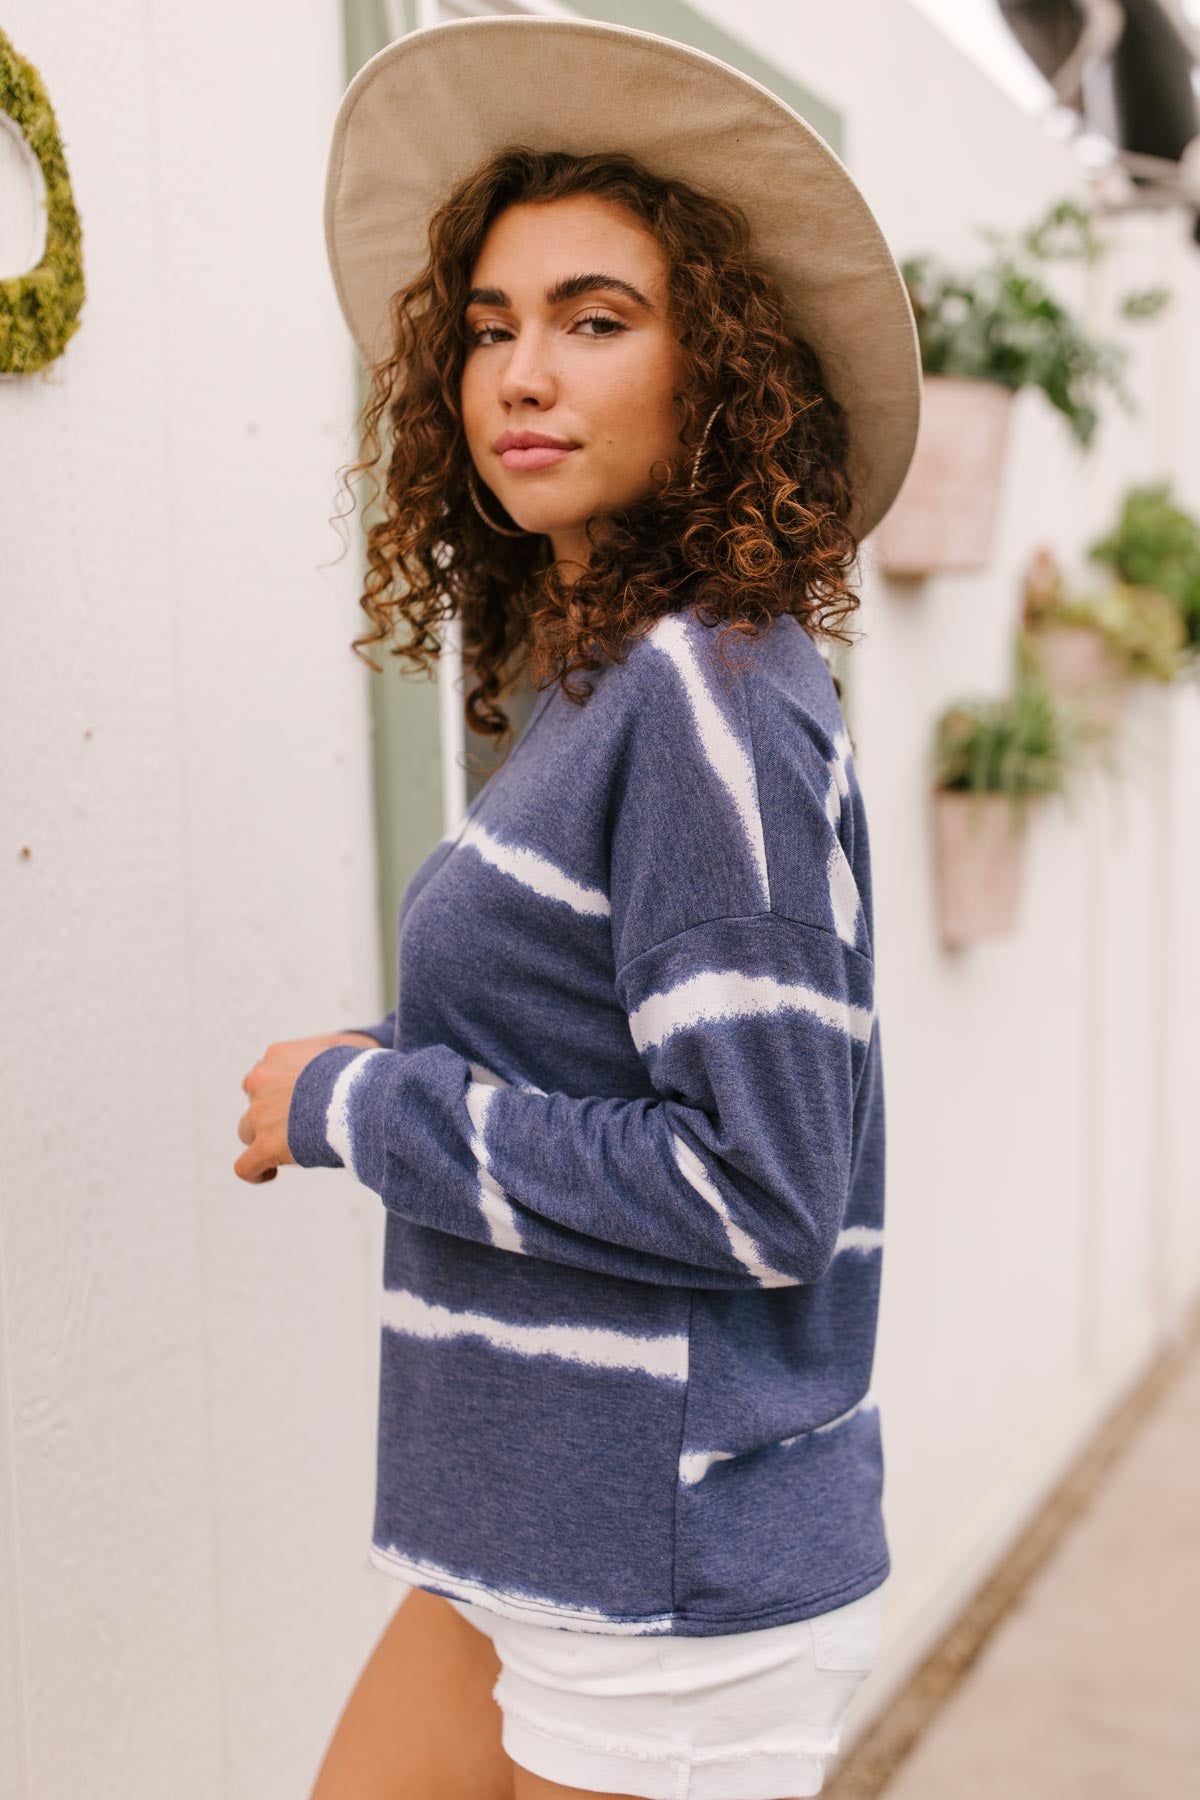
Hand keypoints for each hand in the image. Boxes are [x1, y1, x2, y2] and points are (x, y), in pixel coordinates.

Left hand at [234, 1032, 377, 1183]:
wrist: (363, 1096)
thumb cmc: (363, 1073)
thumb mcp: (344, 1050)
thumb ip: (328, 1055)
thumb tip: (344, 1064)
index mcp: (278, 1055)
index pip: (268, 1073)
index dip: (285, 1091)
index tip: (305, 1102)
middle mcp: (261, 1080)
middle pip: (255, 1101)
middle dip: (272, 1114)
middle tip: (303, 1125)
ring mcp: (260, 1114)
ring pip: (248, 1131)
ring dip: (266, 1139)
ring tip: (292, 1150)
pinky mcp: (265, 1145)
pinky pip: (246, 1167)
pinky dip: (257, 1172)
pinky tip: (272, 1173)